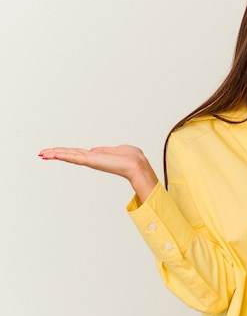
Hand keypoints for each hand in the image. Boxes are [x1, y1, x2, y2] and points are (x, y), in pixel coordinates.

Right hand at [39, 145, 157, 201]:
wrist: (136, 165)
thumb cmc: (131, 158)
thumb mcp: (116, 150)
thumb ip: (105, 150)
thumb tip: (96, 150)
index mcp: (97, 156)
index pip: (78, 153)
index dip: (66, 152)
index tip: (54, 152)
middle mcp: (92, 159)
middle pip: (70, 155)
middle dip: (55, 153)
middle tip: (41, 153)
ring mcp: (91, 160)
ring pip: (70, 156)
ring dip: (55, 154)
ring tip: (42, 154)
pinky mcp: (92, 161)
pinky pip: (75, 157)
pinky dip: (64, 155)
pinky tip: (53, 154)